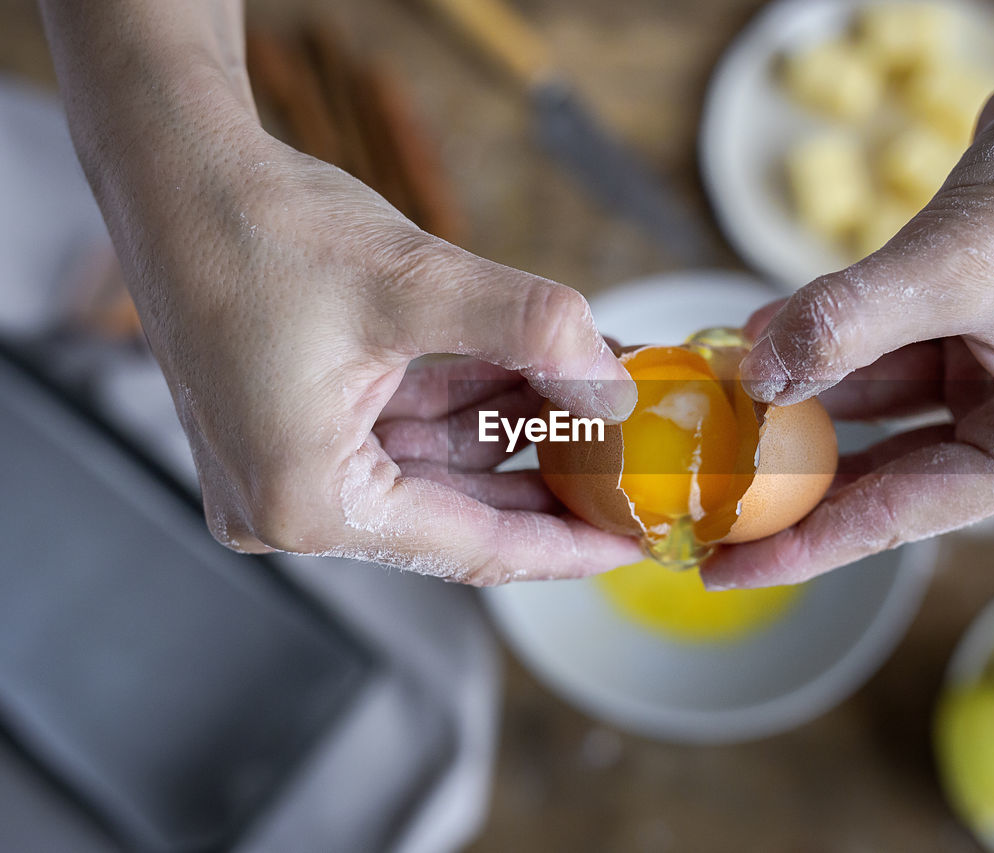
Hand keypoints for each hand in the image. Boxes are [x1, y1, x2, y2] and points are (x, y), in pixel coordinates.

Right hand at [49, 49, 640, 581]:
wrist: (175, 169)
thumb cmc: (262, 227)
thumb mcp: (415, 281)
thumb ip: (530, 330)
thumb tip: (613, 383)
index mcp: (307, 502)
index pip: (470, 547)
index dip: (565, 544)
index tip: (634, 543)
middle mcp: (287, 506)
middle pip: (457, 514)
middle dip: (547, 477)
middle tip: (629, 468)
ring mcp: (286, 469)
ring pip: (437, 468)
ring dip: (513, 429)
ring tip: (594, 396)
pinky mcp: (294, 429)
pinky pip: (405, 434)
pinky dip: (470, 402)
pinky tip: (536, 370)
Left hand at [700, 0, 993, 589]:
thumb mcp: (948, 269)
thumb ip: (844, 326)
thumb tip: (751, 376)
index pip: (897, 517)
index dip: (802, 544)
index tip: (723, 569)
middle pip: (877, 478)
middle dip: (789, 481)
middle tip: (704, 510)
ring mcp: (987, 387)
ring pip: (868, 416)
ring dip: (794, 404)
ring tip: (715, 415)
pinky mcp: (959, 341)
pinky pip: (871, 363)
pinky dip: (818, 353)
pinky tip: (760, 347)